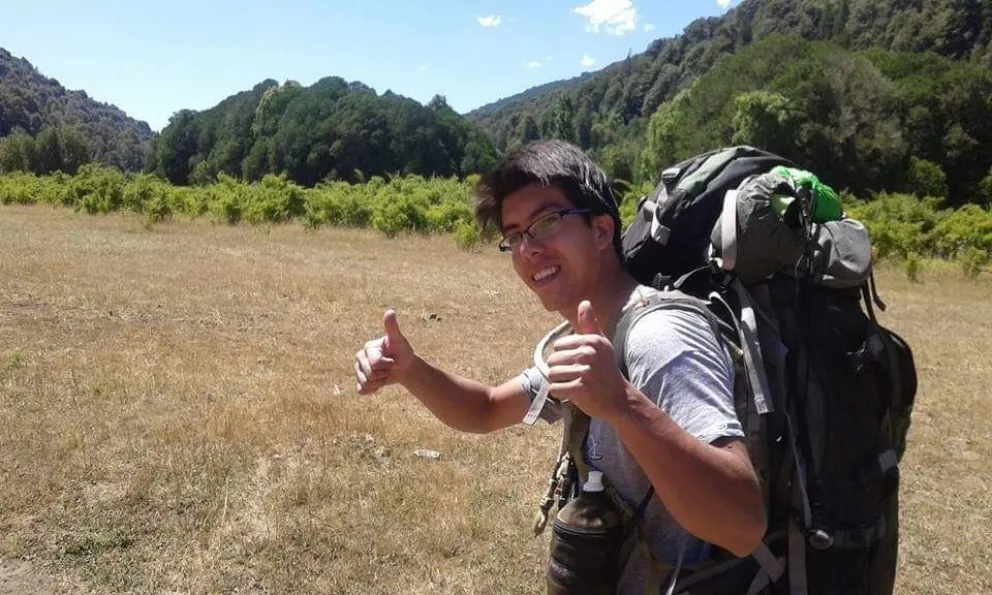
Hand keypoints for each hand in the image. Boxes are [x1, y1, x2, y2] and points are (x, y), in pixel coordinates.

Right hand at [355, 309, 414, 394]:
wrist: (403, 367)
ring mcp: (358, 370)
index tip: (393, 360)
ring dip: (380, 382)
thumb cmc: (402, 352)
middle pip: (371, 375)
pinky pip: (362, 390)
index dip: (388, 365)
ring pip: (366, 383)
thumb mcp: (399, 340)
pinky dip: (372, 390)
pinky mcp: (359, 381)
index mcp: (368, 348)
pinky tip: (378, 384)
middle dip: (384, 374)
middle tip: (389, 368)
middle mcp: (359, 358)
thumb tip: (390, 311)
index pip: (376, 363)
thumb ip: (392, 328)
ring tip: (384, 374)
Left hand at [546, 300, 629, 421]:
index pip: (558, 346)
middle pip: (552, 360)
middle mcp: (588, 354)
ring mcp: (585, 372)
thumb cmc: (607, 370)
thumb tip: (584, 302)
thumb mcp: (601, 345)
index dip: (564, 357)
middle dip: (560, 370)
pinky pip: (555, 388)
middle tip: (576, 376)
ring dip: (559, 382)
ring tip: (574, 384)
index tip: (579, 363)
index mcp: (592, 341)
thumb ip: (590, 324)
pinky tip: (573, 393)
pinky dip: (560, 393)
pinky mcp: (580, 390)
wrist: (620, 399)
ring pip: (552, 374)